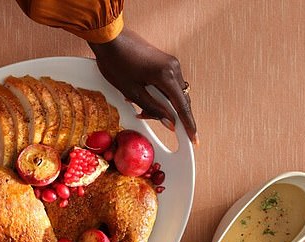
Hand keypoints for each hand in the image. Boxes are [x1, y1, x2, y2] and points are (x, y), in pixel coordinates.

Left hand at [89, 28, 197, 143]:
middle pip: (179, 100)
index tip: (194, 139)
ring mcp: (171, 63)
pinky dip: (158, 94)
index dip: (188, 125)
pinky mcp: (165, 62)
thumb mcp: (132, 92)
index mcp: (166, 76)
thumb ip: (153, 108)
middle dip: (165, 113)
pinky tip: (141, 95)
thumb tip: (169, 122)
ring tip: (137, 105)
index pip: (182, 106)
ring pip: (173, 93)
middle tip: (144, 116)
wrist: (110, 39)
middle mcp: (173, 68)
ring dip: (160, 103)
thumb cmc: (116, 63)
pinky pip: (168, 84)